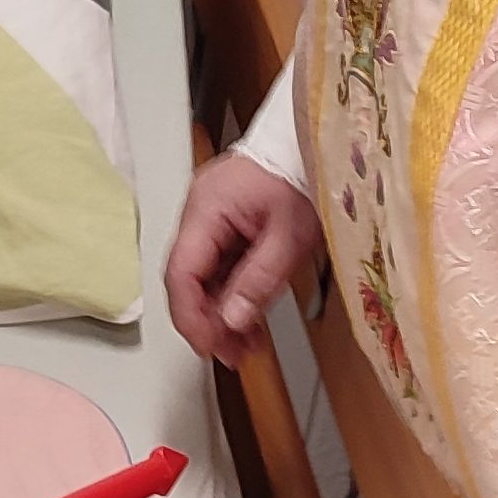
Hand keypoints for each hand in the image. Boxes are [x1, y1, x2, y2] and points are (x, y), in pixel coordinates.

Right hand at [165, 151, 322, 366]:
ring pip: (202, 276)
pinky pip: (218, 265)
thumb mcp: (290, 236)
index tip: (211, 346)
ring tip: (248, 343)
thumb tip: (231, 321)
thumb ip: (258, 281)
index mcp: (205, 210)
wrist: (316, 144)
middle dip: (208, 321)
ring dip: (222, 312)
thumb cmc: (304, 177)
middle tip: (234, 354)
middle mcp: (197, 213)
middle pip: (187, 279)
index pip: (181, 273)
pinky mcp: (223, 223)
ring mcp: (207, 217)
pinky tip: (248, 316)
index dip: (192, 317)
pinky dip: (231, 292)